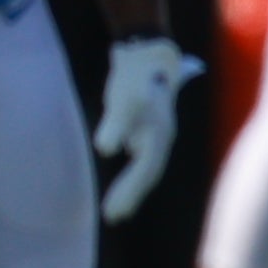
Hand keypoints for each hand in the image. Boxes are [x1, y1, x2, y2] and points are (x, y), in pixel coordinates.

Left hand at [93, 38, 201, 223]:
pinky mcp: (150, 126)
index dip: (128, 192)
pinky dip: (135, 172)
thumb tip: (106, 149)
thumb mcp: (124, 98)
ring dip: (134, 187)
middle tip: (113, 217)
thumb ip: (116, 124)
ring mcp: (157, 132)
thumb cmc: (136, 75)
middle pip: (148, 173)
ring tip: (119, 207)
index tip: (112, 212)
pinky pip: (144, 157)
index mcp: (158, 135)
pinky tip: (127, 177)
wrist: (151, 50)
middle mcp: (161, 137)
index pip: (144, 171)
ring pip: (148, 167)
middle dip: (132, 195)